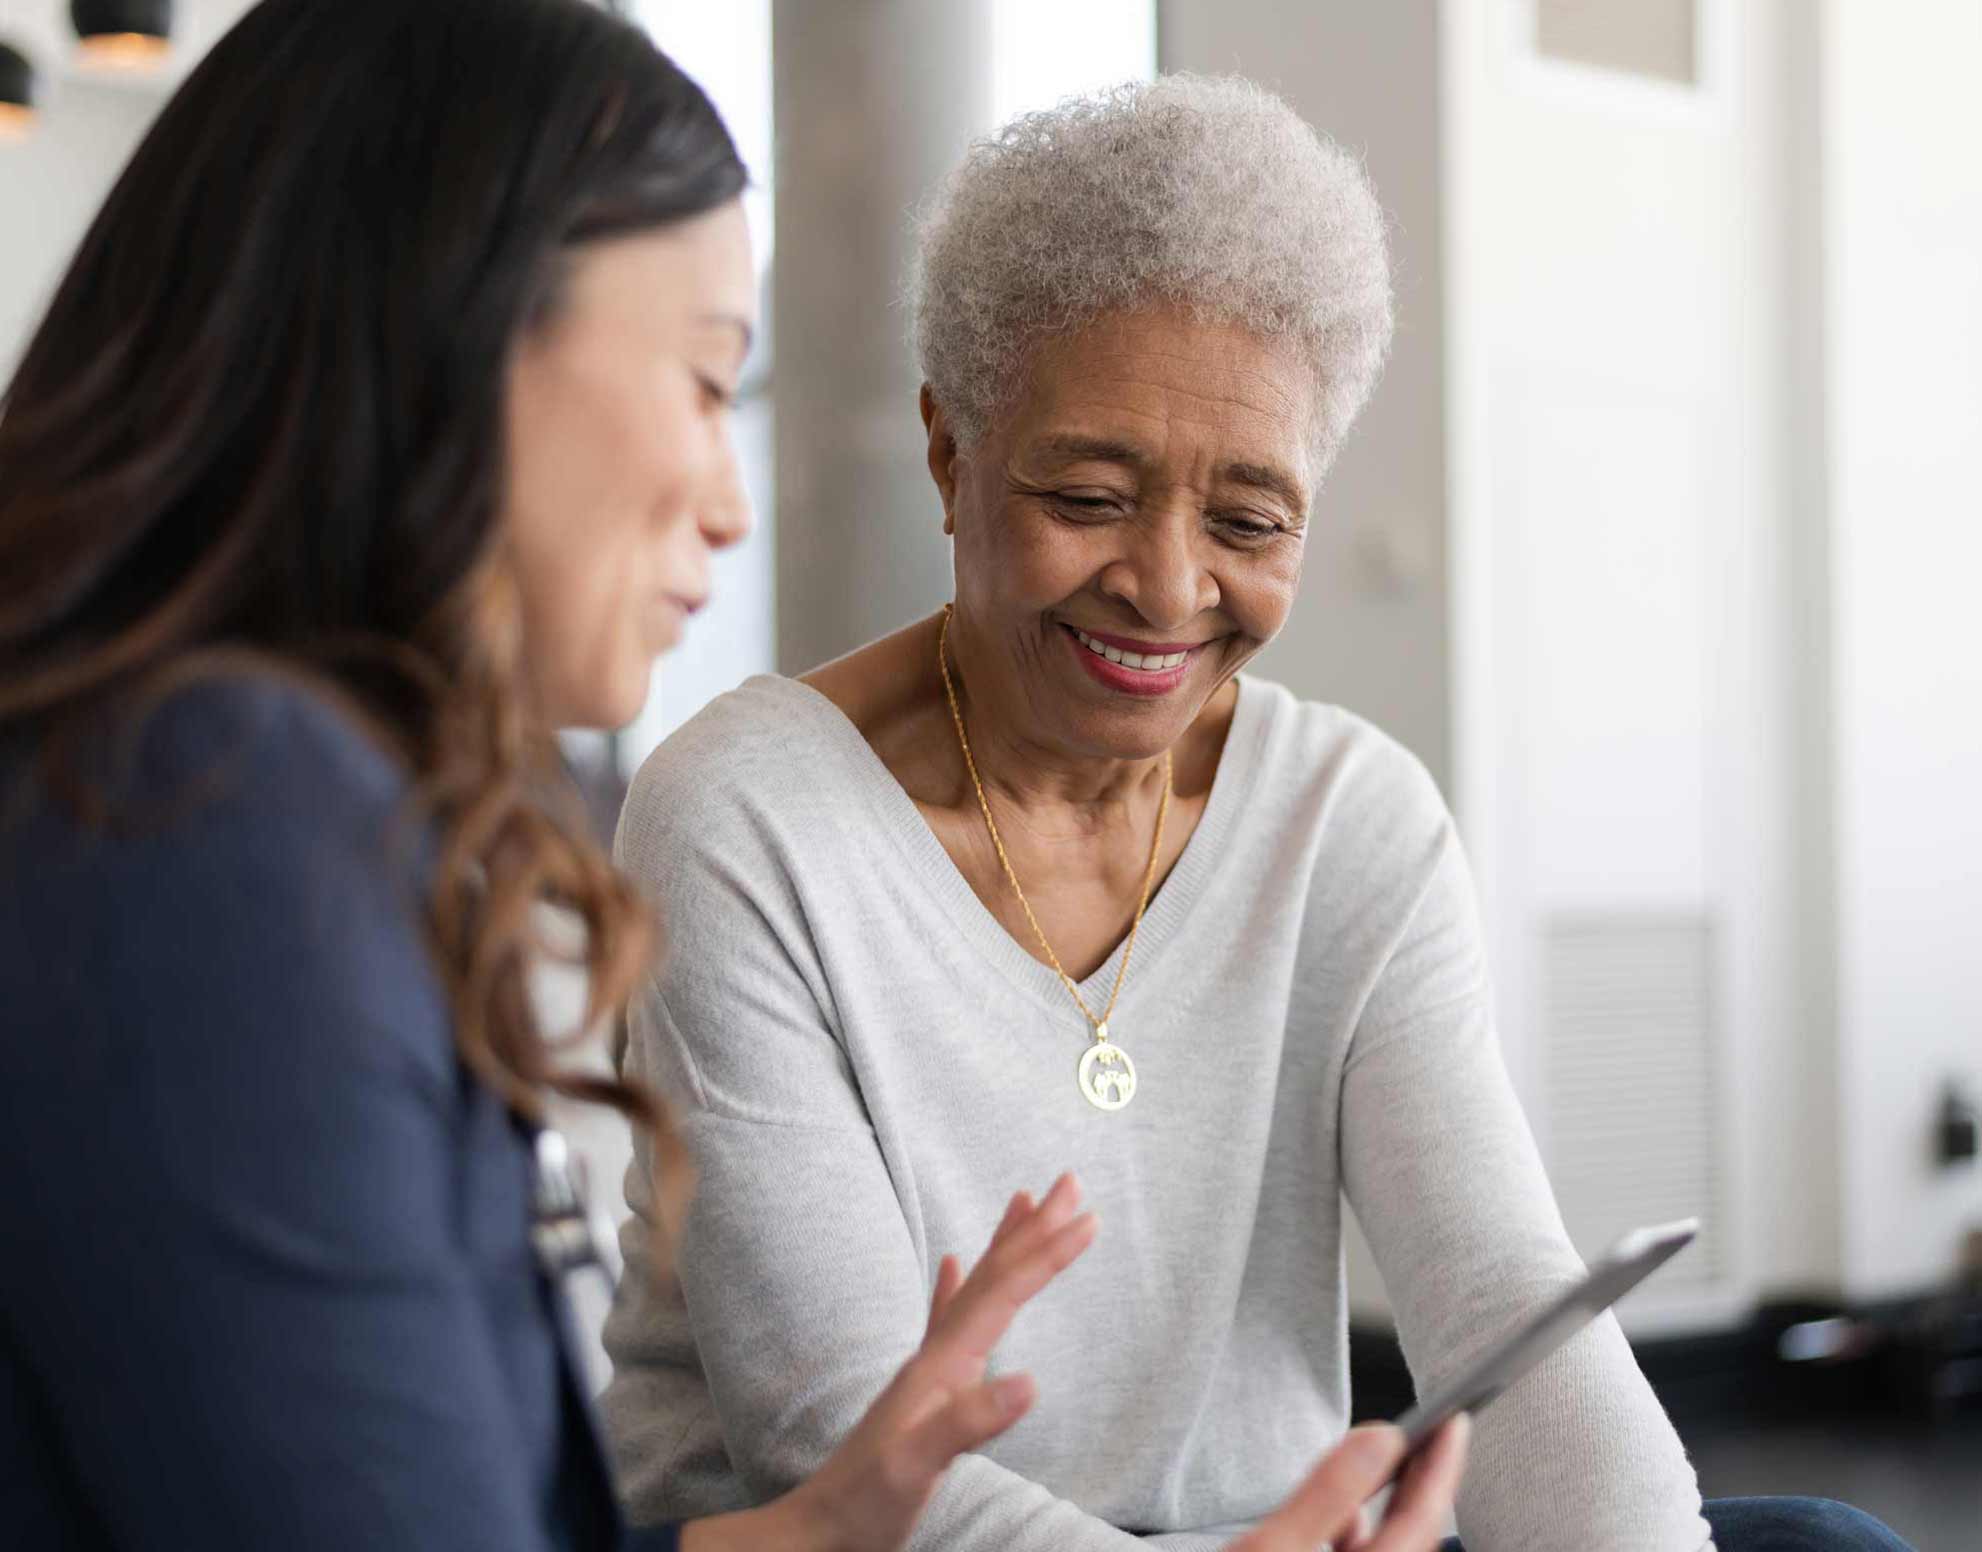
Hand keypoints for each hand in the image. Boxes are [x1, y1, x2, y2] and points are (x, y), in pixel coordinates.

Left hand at [682, 1173, 1096, 1551]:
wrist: (818, 1529)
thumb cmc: (865, 1502)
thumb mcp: (918, 1465)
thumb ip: (969, 1421)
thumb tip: (1031, 1381)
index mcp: (941, 1364)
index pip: (1003, 1293)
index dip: (1046, 1254)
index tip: (1088, 1218)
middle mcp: (935, 1354)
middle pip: (991, 1274)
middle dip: (1034, 1229)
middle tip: (1069, 1183)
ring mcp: (927, 1369)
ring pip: (975, 1287)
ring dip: (1005, 1244)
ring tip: (1024, 1202)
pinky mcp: (923, 1388)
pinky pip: (945, 1317)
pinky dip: (956, 1284)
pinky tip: (951, 1264)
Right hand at [1229, 1415, 1470, 1551]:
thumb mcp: (1270, 1550)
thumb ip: (1328, 1493)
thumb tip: (1380, 1440)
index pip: (1420, 1523)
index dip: (1440, 1467)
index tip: (1454, 1421)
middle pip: (1413, 1541)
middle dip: (1425, 1485)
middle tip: (1435, 1431)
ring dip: (1393, 1509)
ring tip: (1391, 1464)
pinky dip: (1361, 1535)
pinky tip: (1346, 1518)